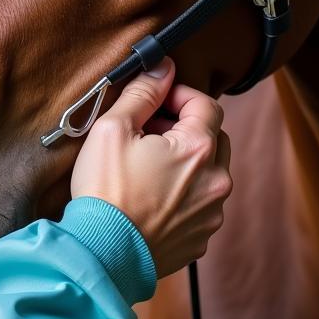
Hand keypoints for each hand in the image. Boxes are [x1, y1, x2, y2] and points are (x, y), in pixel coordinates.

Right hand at [70, 59, 231, 276]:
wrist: (102, 252)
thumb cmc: (105, 189)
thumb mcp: (113, 128)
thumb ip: (143, 93)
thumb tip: (163, 66)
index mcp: (198, 149)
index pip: (206, 104)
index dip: (180, 95)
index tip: (155, 101)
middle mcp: (216, 181)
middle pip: (213, 138)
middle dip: (183, 128)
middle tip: (147, 132)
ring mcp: (211, 214)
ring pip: (209, 173)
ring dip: (185, 162)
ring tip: (146, 167)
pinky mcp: (200, 238)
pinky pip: (200, 204)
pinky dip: (182, 194)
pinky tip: (150, 197)